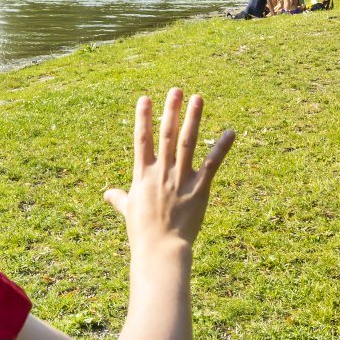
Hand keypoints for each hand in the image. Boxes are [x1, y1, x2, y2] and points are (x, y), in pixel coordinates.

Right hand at [104, 89, 233, 251]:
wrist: (160, 250)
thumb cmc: (143, 233)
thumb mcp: (129, 212)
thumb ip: (120, 199)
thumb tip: (108, 194)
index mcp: (143, 176)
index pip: (142, 140)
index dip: (143, 118)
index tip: (145, 98)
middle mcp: (161, 172)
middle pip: (166, 134)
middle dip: (171, 110)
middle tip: (176, 89)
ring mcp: (180, 179)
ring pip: (187, 142)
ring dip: (193, 119)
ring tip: (198, 98)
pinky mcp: (199, 189)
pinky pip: (212, 164)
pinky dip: (222, 147)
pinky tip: (231, 132)